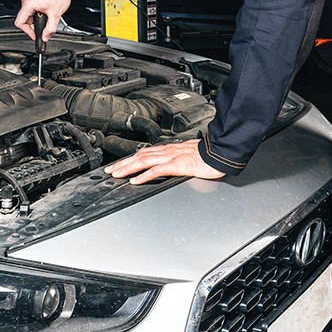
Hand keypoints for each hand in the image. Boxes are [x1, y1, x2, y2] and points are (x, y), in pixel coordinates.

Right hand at [15, 0, 86, 41]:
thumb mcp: (55, 15)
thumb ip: (50, 29)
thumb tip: (45, 37)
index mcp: (28, 4)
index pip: (20, 23)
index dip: (28, 32)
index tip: (35, 36)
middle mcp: (26, 1)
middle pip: (24, 20)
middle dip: (33, 27)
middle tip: (42, 31)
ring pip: (28, 16)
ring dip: (36, 21)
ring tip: (46, 21)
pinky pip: (31, 11)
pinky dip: (37, 16)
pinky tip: (46, 16)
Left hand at [104, 139, 224, 183]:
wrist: (221, 152)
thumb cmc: (209, 154)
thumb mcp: (189, 155)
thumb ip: (178, 159)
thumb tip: (170, 165)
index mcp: (170, 149)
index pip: (145, 152)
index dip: (130, 158)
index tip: (119, 164)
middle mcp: (168, 151)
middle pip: (140, 156)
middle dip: (123, 163)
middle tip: (109, 171)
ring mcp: (172, 157)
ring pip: (144, 161)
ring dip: (128, 168)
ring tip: (116, 175)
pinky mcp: (177, 165)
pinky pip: (157, 170)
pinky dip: (144, 176)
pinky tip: (135, 181)